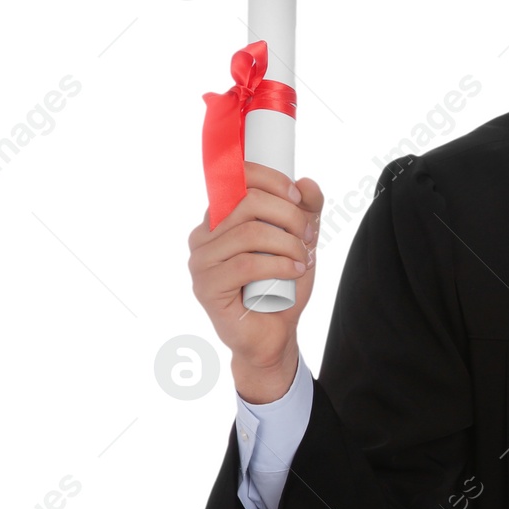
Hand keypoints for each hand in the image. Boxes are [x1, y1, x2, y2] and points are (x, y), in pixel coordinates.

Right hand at [187, 162, 323, 402]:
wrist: (275, 331)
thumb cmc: (282, 283)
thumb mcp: (301, 240)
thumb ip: (307, 210)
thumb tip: (306, 182)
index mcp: (220, 218)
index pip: (236, 178)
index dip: (271, 179)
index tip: (297, 197)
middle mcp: (203, 235)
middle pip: (247, 203)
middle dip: (289, 216)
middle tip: (309, 237)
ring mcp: (200, 262)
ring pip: (249, 234)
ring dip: (288, 244)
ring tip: (303, 259)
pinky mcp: (206, 287)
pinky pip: (245, 265)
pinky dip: (279, 265)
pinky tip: (295, 272)